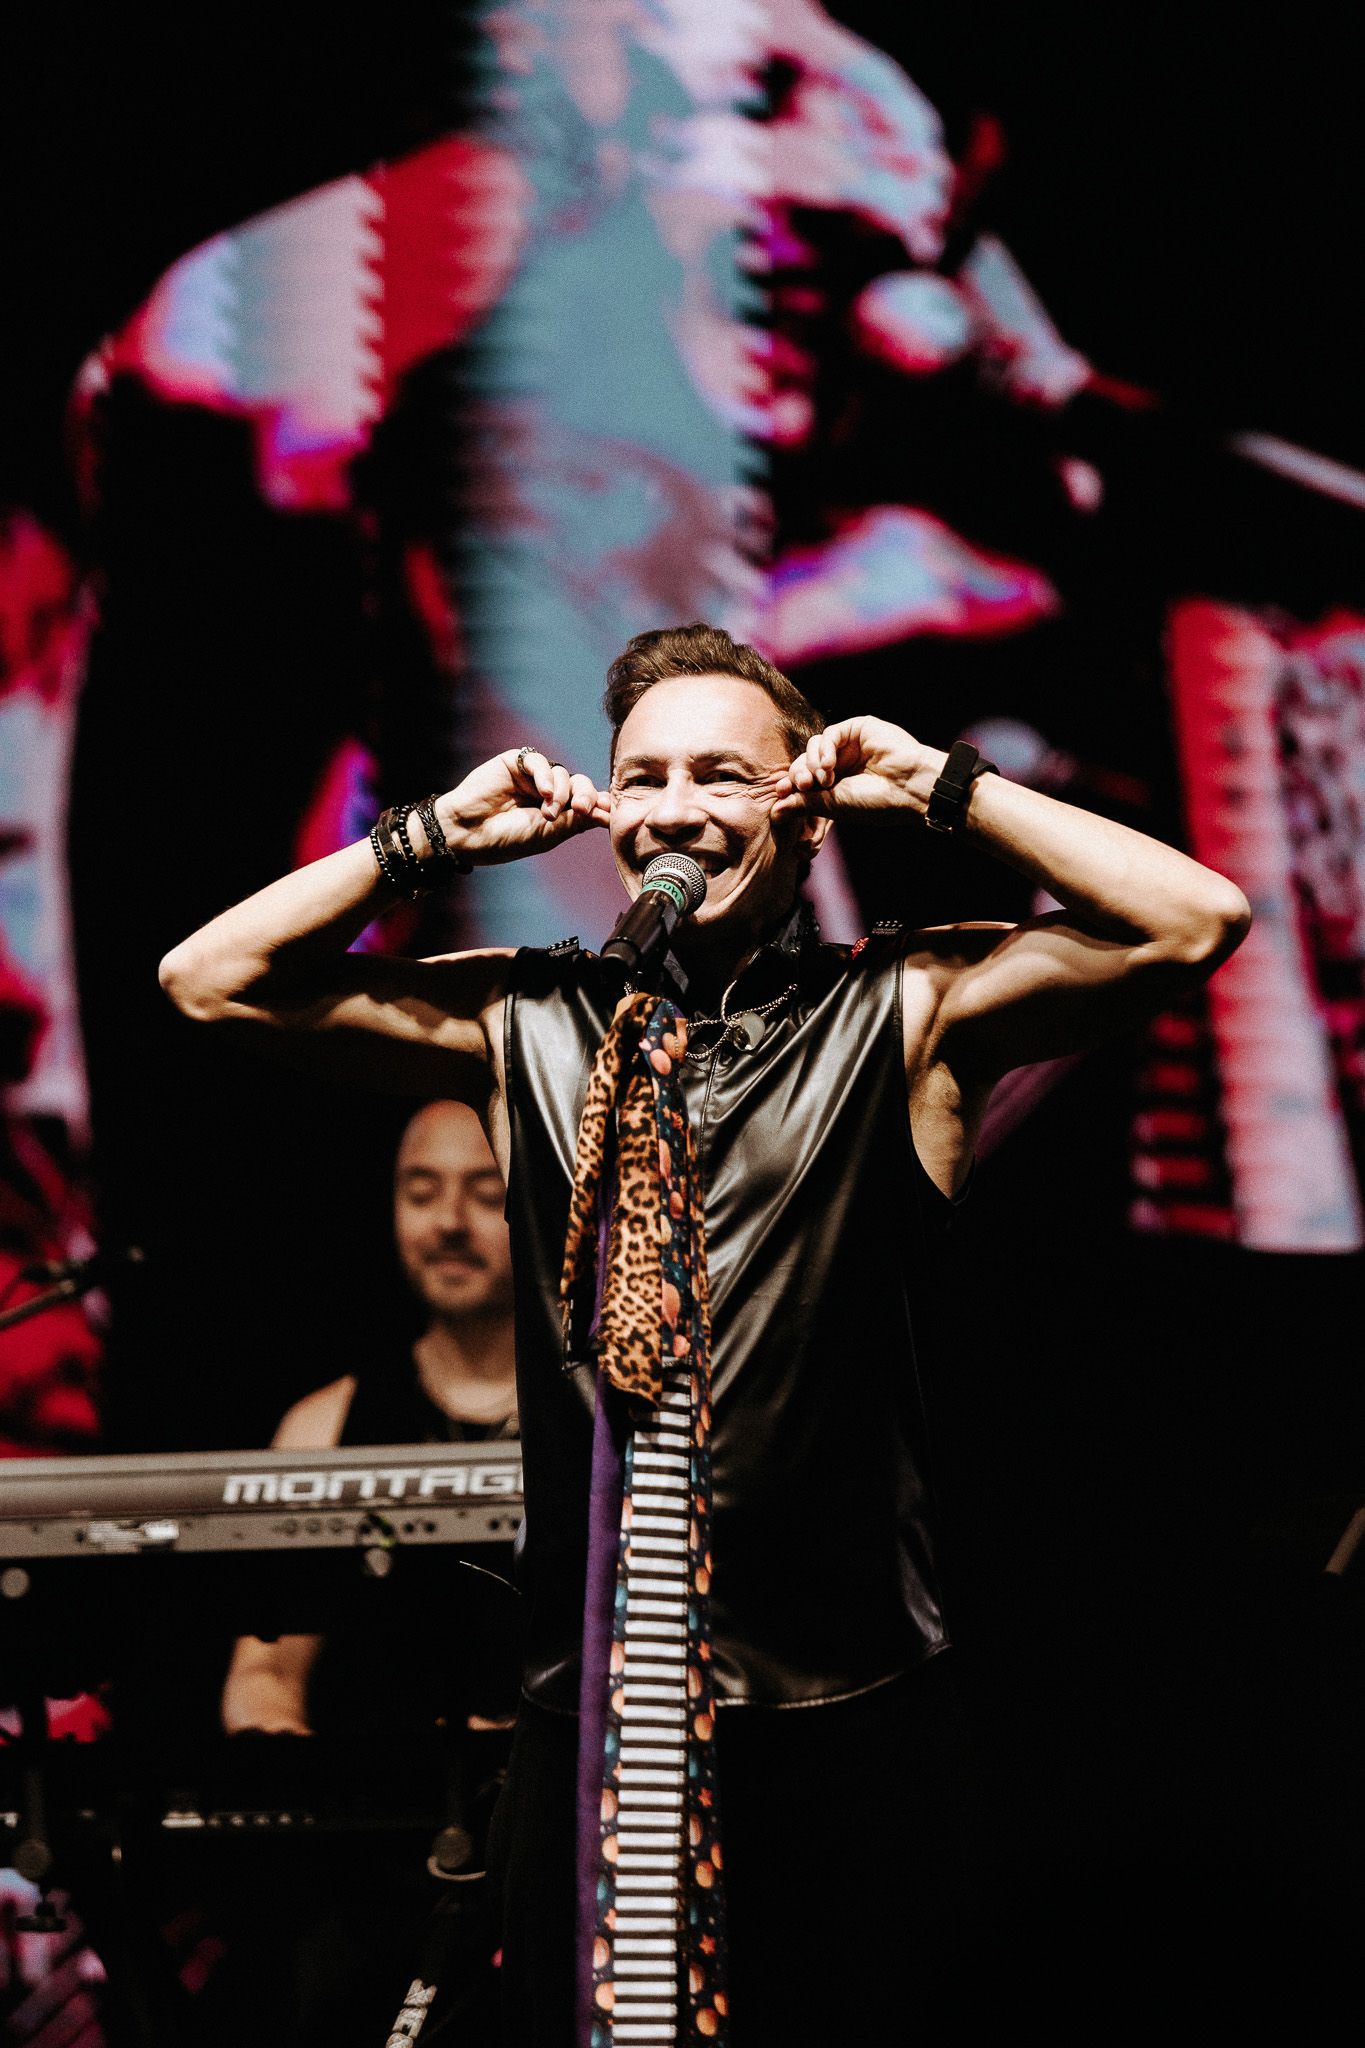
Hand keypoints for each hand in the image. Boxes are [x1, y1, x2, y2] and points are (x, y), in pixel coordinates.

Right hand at [435, 749, 609, 865]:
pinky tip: (543, 792)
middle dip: (586, 796)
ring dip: (561, 792)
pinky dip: (546, 776)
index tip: (607, 813)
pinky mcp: (516, 763)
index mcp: (558, 812)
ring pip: (563, 773)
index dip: (598, 805)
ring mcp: (533, 777)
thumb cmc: (506, 839)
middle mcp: (548, 792)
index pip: (587, 801)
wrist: (468, 834)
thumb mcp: (548, 834)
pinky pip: (540, 761)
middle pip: (580, 784)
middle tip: (581, 810)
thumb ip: (576, 821)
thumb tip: (607, 811)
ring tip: (547, 813)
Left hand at [772, 716, 942, 817]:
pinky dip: (824, 749)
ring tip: (823, 778)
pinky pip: (829, 733)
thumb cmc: (875, 803)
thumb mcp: (833, 806)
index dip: (790, 784)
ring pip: (814, 746)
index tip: (780, 791)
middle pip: (805, 761)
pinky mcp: (858, 729)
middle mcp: (843, 765)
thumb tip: (775, 812)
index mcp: (837, 785)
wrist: (908, 788)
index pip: (804, 780)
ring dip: (812, 762)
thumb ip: (802, 804)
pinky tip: (829, 764)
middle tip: (803, 785)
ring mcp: (850, 746)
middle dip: (798, 773)